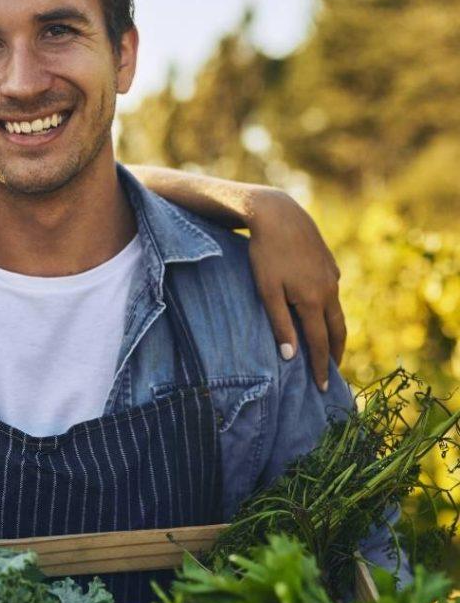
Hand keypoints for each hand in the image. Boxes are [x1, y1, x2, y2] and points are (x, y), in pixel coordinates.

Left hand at [246, 189, 346, 390]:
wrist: (279, 215)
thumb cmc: (266, 254)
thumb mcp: (267, 291)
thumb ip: (279, 324)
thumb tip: (290, 357)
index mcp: (312, 300)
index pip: (319, 343)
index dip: (320, 367)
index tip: (324, 388)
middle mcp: (328, 290)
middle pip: (337, 330)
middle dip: (335, 353)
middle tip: (332, 371)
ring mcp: (332, 275)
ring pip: (337, 311)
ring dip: (335, 331)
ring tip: (329, 346)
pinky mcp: (329, 263)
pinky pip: (332, 292)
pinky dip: (329, 309)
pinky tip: (321, 311)